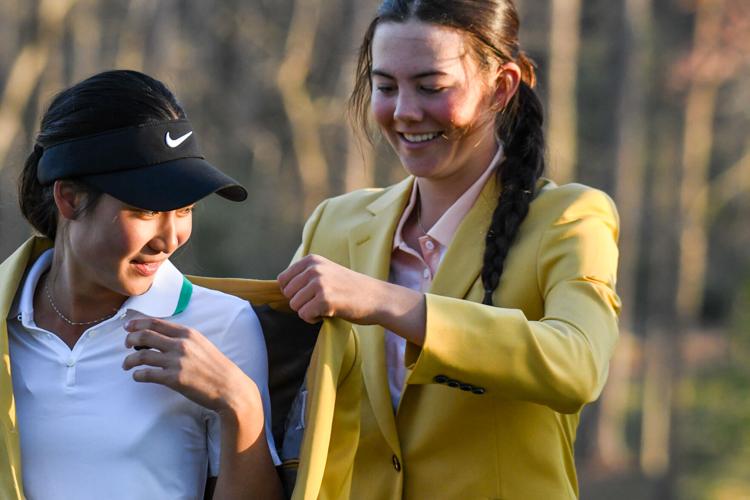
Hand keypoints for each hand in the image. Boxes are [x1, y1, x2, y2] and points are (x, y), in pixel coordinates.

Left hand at [122, 318, 261, 421]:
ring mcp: (177, 362)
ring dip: (129, 360)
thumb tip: (160, 338)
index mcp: (188, 333)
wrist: (229, 387)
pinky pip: (147, 374)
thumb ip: (182, 339)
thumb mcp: (201, 344)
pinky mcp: (174, 379)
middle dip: (130, 339)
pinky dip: (137, 375)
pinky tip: (137, 376)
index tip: (128, 327)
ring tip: (127, 364)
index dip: (138, 323)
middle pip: (145, 336)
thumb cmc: (216, 367)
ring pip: (142, 355)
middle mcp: (181, 344)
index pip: (156, 323)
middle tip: (126, 345)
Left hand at [278, 254, 385, 323]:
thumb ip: (305, 275)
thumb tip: (279, 288)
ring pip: (295, 306)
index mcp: (312, 260)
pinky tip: (330, 312)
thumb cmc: (350, 288)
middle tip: (323, 300)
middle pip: (288, 295)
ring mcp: (319, 284)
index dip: (296, 292)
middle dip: (302, 302)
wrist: (376, 297)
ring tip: (328, 305)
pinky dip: (314, 319)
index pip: (283, 280)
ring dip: (309, 311)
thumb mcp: (326, 272)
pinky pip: (304, 315)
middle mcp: (314, 269)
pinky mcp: (325, 300)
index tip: (313, 293)